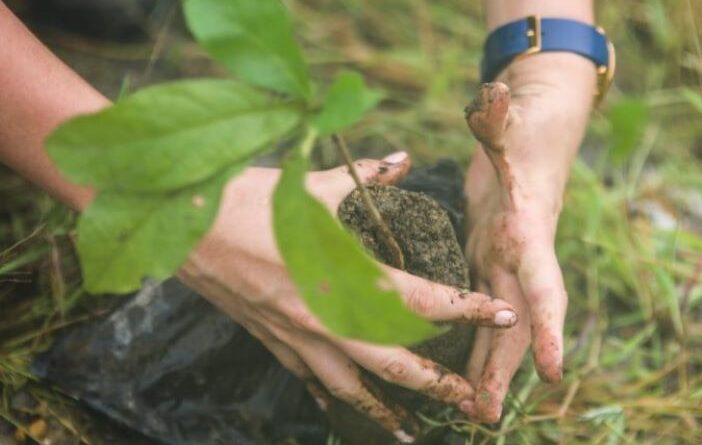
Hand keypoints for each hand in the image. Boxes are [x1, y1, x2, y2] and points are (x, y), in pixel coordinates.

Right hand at [177, 152, 517, 441]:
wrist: (186, 224)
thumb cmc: (252, 200)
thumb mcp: (315, 185)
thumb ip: (368, 177)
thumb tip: (404, 159)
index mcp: (348, 275)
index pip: (424, 301)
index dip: (469, 309)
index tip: (502, 315)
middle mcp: (329, 317)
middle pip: (396, 365)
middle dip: (438, 385)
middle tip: (471, 400)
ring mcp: (299, 337)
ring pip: (352, 388)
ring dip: (386, 412)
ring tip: (413, 432)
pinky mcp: (273, 341)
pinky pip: (311, 380)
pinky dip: (335, 398)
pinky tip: (348, 412)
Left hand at [460, 54, 595, 421]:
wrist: (533, 141)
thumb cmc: (522, 131)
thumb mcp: (510, 123)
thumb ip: (498, 116)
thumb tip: (490, 94)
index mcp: (527, 232)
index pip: (546, 284)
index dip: (551, 326)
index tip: (555, 371)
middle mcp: (520, 258)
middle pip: (518, 322)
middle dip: (506, 370)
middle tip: (486, 416)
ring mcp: (503, 266)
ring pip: (498, 327)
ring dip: (486, 369)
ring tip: (471, 413)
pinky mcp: (484, 265)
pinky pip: (480, 314)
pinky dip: (472, 344)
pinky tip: (455, 373)